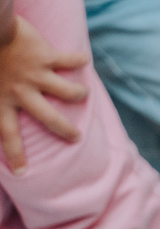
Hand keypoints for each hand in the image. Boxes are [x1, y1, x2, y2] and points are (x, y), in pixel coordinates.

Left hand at [0, 16, 88, 173]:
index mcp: (1, 102)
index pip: (9, 136)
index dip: (16, 155)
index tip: (23, 172)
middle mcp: (21, 93)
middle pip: (48, 118)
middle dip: (64, 130)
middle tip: (75, 137)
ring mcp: (36, 75)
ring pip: (67, 91)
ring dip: (77, 93)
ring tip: (83, 94)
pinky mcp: (47, 56)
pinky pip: (70, 60)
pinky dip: (78, 61)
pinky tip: (83, 61)